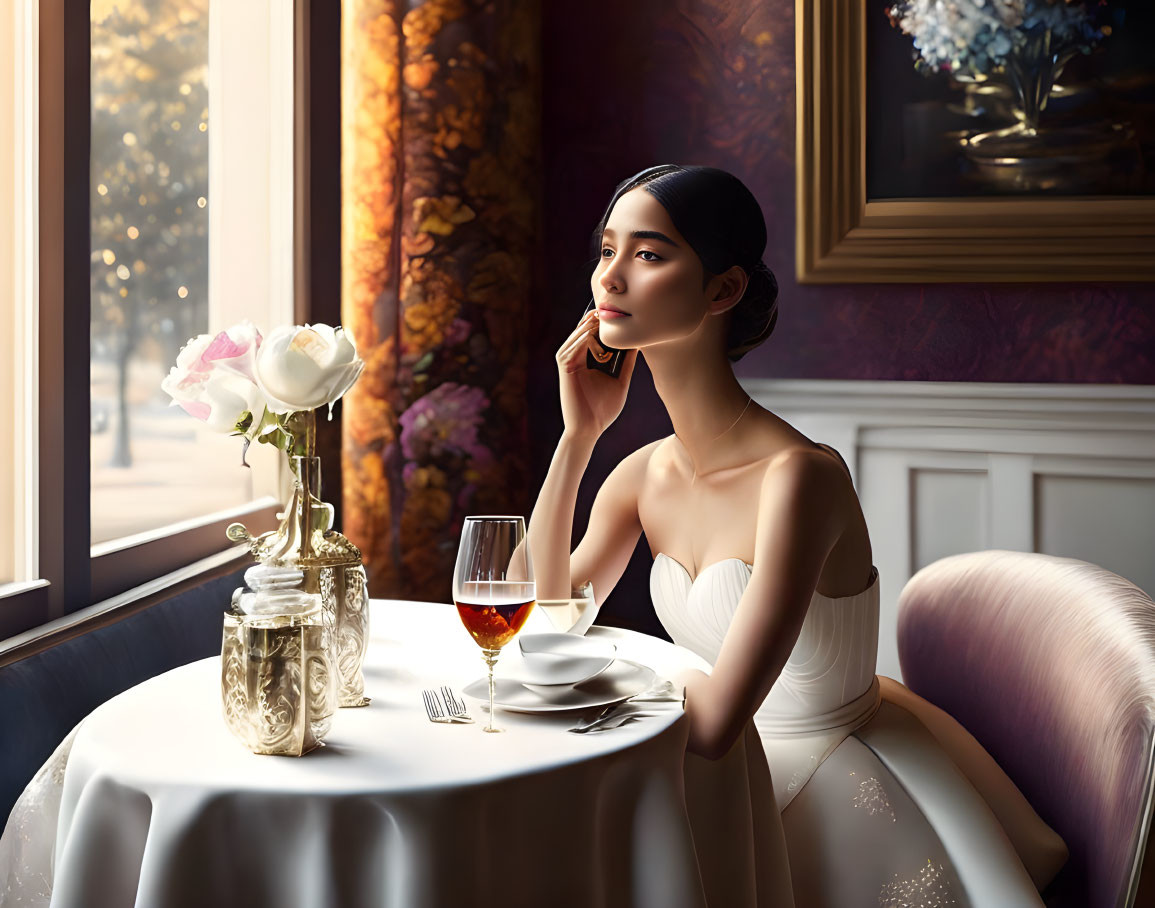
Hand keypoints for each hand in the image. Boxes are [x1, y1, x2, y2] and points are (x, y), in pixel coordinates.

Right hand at [555, 310, 637, 440]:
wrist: (589, 429)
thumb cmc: (603, 410)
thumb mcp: (620, 381)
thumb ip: (627, 363)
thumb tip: (639, 345)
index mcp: (585, 358)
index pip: (592, 333)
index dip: (604, 322)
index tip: (621, 312)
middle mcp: (574, 356)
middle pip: (584, 329)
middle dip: (598, 319)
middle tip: (614, 308)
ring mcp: (568, 360)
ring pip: (579, 334)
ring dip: (592, 326)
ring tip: (605, 317)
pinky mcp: (565, 367)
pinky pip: (574, 346)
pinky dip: (585, 339)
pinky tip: (596, 333)